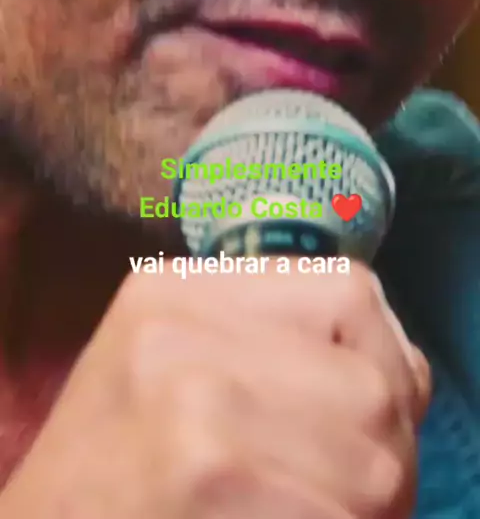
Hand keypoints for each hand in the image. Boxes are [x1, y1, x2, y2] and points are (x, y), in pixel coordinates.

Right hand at [0, 262, 429, 518]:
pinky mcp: (200, 474)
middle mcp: (182, 327)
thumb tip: (402, 373)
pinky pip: (334, 517)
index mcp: (181, 289)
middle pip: (372, 385)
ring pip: (373, 465)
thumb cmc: (114, 467)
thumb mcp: (173, 368)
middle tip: (357, 495)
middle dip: (388, 455)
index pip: (351, 290)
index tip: (381, 416)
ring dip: (367, 511)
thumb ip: (276, 347)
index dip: (388, 359)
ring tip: (317, 513)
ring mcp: (190, 396)